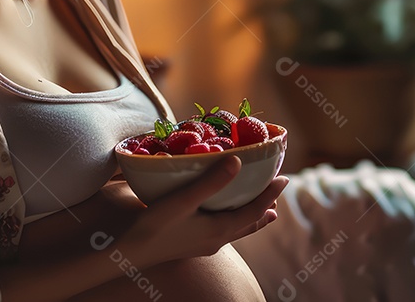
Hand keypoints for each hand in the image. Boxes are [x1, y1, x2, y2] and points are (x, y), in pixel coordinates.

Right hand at [120, 155, 288, 266]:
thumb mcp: (184, 199)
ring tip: (267, 211)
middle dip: (266, 207)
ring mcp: (206, 245)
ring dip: (253, 218)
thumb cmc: (156, 225)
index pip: (255, 210)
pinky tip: (226, 219)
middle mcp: (218, 239)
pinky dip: (236, 222)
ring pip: (239, 230)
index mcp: (221, 229)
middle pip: (251, 223)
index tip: (284, 178)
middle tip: (277, 192)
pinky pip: (225, 232)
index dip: (270, 194)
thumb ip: (212, 181)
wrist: (131, 253)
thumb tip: (239, 161)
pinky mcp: (194, 245)